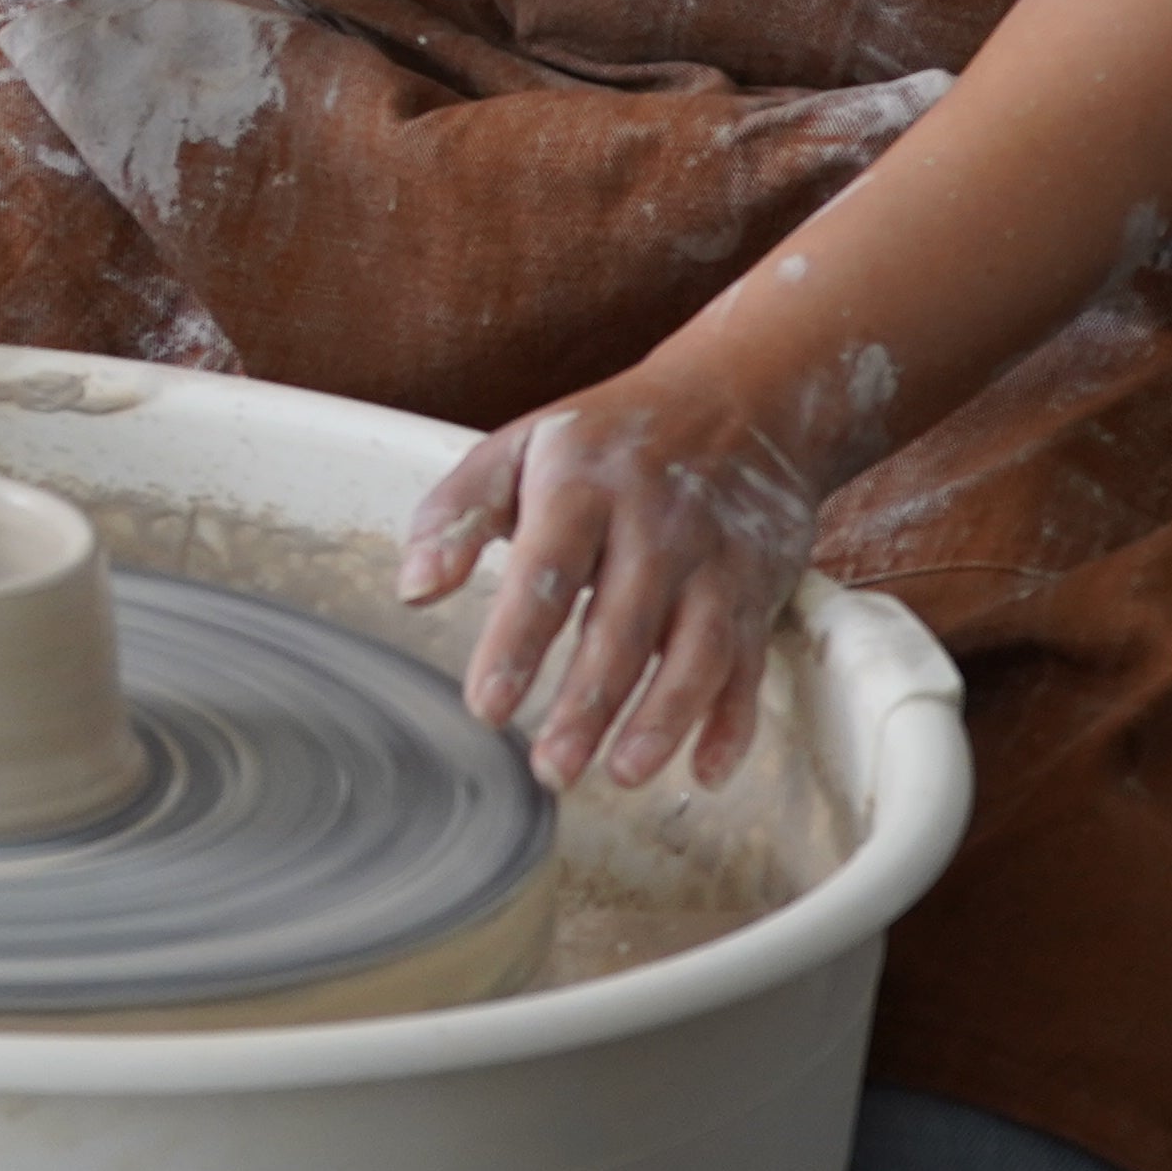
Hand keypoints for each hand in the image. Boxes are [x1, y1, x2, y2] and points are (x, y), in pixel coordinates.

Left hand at [395, 355, 834, 791]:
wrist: (741, 397)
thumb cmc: (606, 438)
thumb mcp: (522, 446)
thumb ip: (458, 512)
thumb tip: (414, 588)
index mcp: (585, 485)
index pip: (547, 570)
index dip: (516, 643)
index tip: (485, 708)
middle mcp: (657, 524)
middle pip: (623, 625)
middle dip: (588, 704)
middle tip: (551, 770)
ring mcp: (716, 560)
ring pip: (696, 651)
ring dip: (662, 718)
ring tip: (621, 774)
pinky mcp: (757, 590)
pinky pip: (749, 663)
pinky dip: (734, 720)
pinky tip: (706, 772)